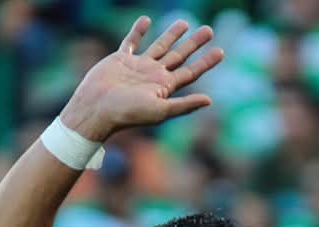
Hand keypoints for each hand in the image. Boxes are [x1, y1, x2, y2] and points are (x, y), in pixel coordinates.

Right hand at [59, 16, 223, 141]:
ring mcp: (138, 67)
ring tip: (185, 22)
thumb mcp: (160, 110)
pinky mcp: (120, 59)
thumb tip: (209, 101)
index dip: (206, 62)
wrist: (97, 108)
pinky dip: (138, 31)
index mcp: (164, 88)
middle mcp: (154, 76)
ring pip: (160, 46)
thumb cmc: (127, 113)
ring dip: (172, 34)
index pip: (190, 73)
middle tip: (209, 30)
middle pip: (179, 56)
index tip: (220, 52)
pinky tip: (146, 21)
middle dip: (194, 44)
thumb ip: (184, 106)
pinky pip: (131, 42)